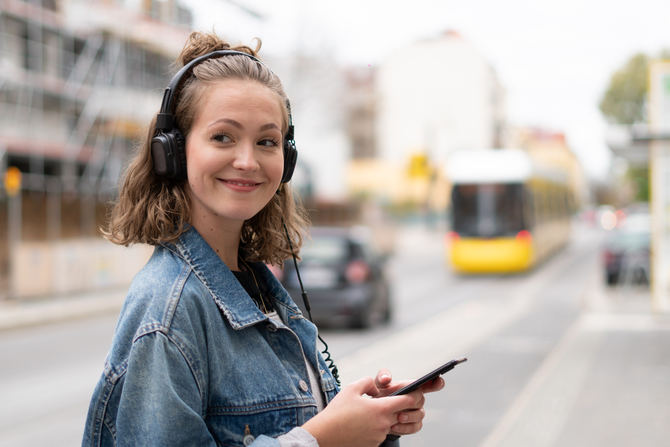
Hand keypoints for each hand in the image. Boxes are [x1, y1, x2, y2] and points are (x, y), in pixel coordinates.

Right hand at [302, 376, 425, 446]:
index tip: (416, 392)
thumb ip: (369, 383)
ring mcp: (379, 436)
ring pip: (390, 424)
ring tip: (366, 413)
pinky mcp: (373, 445)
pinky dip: (375, 428)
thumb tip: (378, 387)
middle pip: (402, 413)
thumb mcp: (351, 389)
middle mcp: (384, 424)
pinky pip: (380, 433)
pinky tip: (360, 424)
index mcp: (381, 409)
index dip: (415, 395)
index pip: (408, 401)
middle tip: (389, 401)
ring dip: (384, 418)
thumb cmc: (337, 411)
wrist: (324, 436)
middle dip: (400, 407)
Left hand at [371, 369, 444, 435]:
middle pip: (421, 400)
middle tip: (403, 405)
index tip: (439, 381)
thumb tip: (386, 379)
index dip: (436, 382)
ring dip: (409, 417)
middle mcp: (416, 399)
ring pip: (419, 415)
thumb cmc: (379, 395)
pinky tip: (394, 427)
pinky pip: (414, 427)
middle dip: (413, 403)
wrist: (375, 413)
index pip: (428, 383)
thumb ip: (382, 377)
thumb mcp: (378, 384)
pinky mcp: (413, 425)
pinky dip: (404, 428)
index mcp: (411, 387)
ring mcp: (416, 413)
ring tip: (397, 418)